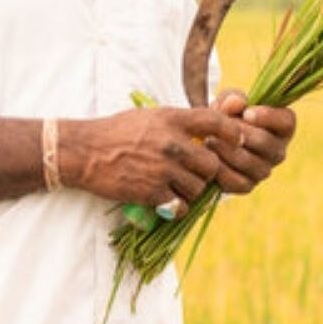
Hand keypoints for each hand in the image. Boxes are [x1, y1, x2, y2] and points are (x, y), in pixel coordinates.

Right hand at [58, 107, 243, 215]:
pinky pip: (180, 205)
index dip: (232, 133)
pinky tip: (168, 201)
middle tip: (197, 174)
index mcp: (173, 119)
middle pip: (212, 163)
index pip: (215, 122)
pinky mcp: (151, 192)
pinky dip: (178, 207)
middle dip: (208, 172)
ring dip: (193, 191)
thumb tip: (208, 129)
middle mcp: (172, 143)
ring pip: (199, 187)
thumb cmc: (118, 131)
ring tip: (179, 187)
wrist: (85, 151)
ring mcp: (163, 168)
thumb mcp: (151, 116)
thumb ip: (179, 123)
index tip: (237, 141)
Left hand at [206, 89, 296, 194]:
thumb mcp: (229, 101)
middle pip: (265, 142)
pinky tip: (209, 158)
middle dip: (240, 133)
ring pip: (249, 162)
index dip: (269, 117)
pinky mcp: (248, 186)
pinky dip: (220, 170)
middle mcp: (278, 151)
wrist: (211, 140)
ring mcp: (264, 171)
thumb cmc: (228, 115)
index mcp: (282, 126)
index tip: (247, 112)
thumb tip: (237, 103)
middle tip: (219, 126)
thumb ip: (233, 98)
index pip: (286, 122)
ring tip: (209, 140)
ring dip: (226, 150)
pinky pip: (236, 181)